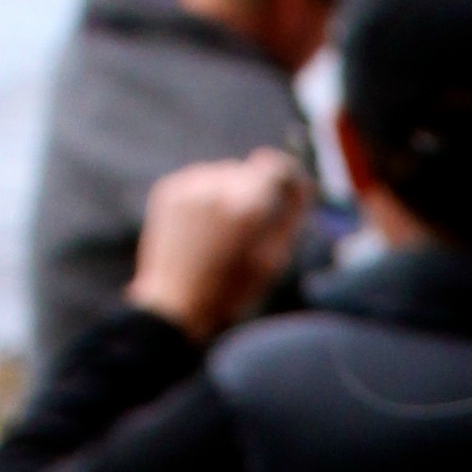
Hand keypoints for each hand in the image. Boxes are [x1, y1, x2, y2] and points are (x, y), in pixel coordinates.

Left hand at [129, 150, 312, 344]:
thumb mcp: (274, 258)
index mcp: (247, 208)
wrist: (173, 305)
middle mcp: (217, 189)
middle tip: (250, 230)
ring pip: (224, 175)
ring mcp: (189, 187)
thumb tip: (302, 182)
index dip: (288, 175)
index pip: (275, 167)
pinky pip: (200, 182)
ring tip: (223, 234)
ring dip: (231, 195)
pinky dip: (207, 199)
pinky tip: (202, 230)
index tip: (292, 186)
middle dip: (256, 193)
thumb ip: (292, 215)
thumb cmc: (231, 290)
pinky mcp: (169, 190)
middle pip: (250, 172)